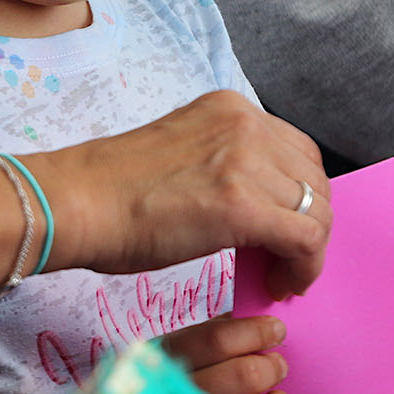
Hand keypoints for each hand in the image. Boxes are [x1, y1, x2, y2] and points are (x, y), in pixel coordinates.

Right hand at [58, 91, 330, 299]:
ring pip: (317, 210)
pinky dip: (304, 268)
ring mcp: (247, 162)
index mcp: (228, 108)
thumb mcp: (182, 156)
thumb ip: (224, 166)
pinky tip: (281, 284)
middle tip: (286, 259)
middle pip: (314, 179)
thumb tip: (254, 210)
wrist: (76, 202)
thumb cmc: (109, 190)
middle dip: (309, 222)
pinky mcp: (245, 206)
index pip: (295, 151)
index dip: (299, 195)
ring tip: (282, 276)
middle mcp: (245, 125)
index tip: (284, 230)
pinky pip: (306, 239)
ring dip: (307, 249)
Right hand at [160, 316, 292, 393]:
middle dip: (271, 367)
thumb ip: (209, 333)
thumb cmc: (162, 382)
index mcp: (168, 358)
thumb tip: (255, 321)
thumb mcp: (174, 349)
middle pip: (244, 375)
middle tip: (276, 364)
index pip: (218, 340)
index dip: (256, 332)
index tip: (276, 330)